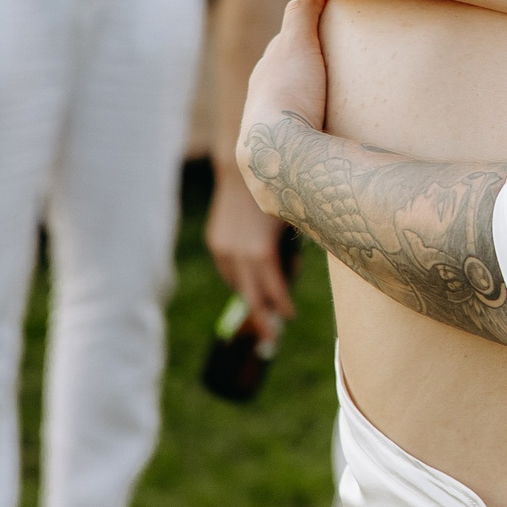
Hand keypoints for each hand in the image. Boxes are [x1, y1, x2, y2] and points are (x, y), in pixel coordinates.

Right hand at [206, 174, 294, 338]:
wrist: (243, 167)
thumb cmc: (280, 192)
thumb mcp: (292, 223)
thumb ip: (289, 252)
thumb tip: (289, 273)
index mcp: (262, 254)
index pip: (274, 293)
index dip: (282, 307)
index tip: (290, 317)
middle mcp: (240, 256)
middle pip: (251, 298)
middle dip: (261, 319)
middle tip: (270, 338)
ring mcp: (223, 249)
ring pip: (237, 284)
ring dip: (251, 294)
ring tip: (265, 302)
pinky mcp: (215, 242)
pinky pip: (227, 268)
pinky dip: (238, 277)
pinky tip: (250, 277)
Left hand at [238, 0, 332, 212]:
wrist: (279, 158)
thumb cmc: (288, 97)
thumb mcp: (297, 46)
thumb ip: (301, 14)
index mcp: (264, 78)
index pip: (283, 50)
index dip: (303, 36)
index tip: (325, 30)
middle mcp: (261, 108)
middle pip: (287, 85)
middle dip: (307, 77)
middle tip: (339, 69)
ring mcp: (272, 140)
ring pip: (293, 117)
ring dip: (311, 111)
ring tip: (344, 111)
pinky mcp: (286, 166)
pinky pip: (305, 146)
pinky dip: (317, 137)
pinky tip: (335, 143)